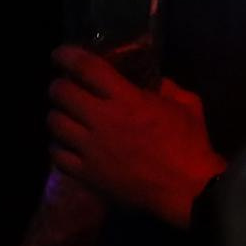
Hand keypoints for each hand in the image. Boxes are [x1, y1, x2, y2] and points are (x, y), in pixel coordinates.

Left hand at [47, 49, 222, 226]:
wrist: (189, 190)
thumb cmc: (191, 146)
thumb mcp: (189, 107)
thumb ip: (169, 88)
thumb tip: (154, 81)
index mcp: (127, 100)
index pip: (85, 68)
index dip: (66, 56)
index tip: (61, 55)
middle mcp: (102, 120)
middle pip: (60, 92)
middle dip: (61, 86)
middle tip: (68, 89)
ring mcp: (90, 148)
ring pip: (54, 122)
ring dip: (59, 116)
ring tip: (69, 119)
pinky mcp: (86, 172)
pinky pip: (56, 154)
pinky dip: (60, 146)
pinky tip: (70, 145)